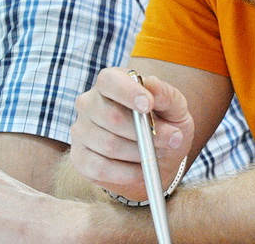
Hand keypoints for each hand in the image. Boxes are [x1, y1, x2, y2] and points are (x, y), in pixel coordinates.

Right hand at [69, 67, 193, 199]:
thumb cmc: (165, 126)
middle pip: (111, 116)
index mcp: (112, 82)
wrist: (157, 159)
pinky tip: (140, 170)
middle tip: (170, 139)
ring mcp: (80, 130)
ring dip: (140, 153)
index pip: (110, 81)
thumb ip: (167, 95)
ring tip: (156, 155)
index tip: (148, 105)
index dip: (128, 92)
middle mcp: (89, 102)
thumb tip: (152, 85)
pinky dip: (126, 173)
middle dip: (144, 132)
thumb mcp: (175, 108)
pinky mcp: (79, 158)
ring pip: (108, 144)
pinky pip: (100, 168)